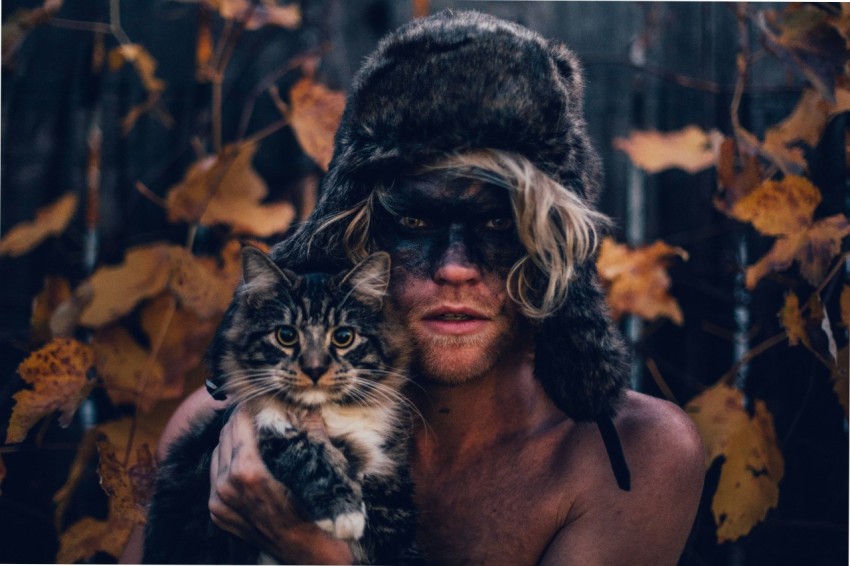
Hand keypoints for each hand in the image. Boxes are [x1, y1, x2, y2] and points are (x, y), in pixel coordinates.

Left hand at [209, 407, 353, 563]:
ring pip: (217, 453)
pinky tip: (243, 456)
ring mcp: (219, 501)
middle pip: (226, 435)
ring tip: (250, 430)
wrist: (305, 550)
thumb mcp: (314, 468)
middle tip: (255, 408)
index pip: (239, 422)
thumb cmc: (313, 510)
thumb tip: (308, 407)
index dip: (250, 405)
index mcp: (247, 471)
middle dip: (241, 419)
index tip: (258, 395)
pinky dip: (227, 462)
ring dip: (232, 439)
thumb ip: (308, 432)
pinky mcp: (217, 512)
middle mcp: (227, 486)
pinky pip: (216, 475)